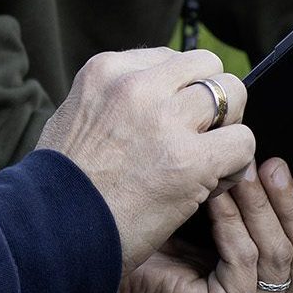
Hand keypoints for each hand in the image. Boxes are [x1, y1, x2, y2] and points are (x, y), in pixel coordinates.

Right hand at [38, 48, 254, 275]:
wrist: (49, 232)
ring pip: (233, 95)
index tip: (168, 125)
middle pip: (208, 68)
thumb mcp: (75, 117)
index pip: (171, 60)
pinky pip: (243, 142)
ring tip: (206, 162)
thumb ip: (114, 98)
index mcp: (107, 70)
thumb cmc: (60, 186)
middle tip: (196, 139)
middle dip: (210, 103)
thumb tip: (156, 96)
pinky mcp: (190, 159)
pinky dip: (234, 166)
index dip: (179, 94)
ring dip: (226, 130)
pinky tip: (209, 186)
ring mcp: (165, 119)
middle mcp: (137, 85)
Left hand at [113, 157, 292, 292]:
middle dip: (292, 204)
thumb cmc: (165, 245)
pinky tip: (216, 195)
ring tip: (243, 169)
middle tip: (275, 164)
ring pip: (277, 254)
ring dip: (260, 206)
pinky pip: (243, 258)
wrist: (110, 272)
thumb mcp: (227, 220)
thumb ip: (261, 205)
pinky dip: (231, 221)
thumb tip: (292, 163)